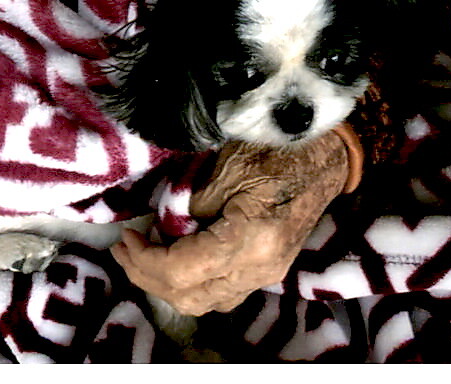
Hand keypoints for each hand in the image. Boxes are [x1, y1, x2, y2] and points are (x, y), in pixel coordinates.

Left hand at [111, 128, 355, 315]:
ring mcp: (266, 274)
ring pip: (204, 302)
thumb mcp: (225, 166)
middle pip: (189, 296)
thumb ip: (190, 204)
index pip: (182, 271)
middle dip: (148, 277)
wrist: (324, 155)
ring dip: (167, 284)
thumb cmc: (276, 149)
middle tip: (125, 249)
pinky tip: (175, 256)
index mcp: (250, 240)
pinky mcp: (267, 269)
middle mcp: (259, 268)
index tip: (126, 238)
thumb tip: (162, 227)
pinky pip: (220, 292)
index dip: (145, 260)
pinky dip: (191, 282)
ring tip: (144, 254)